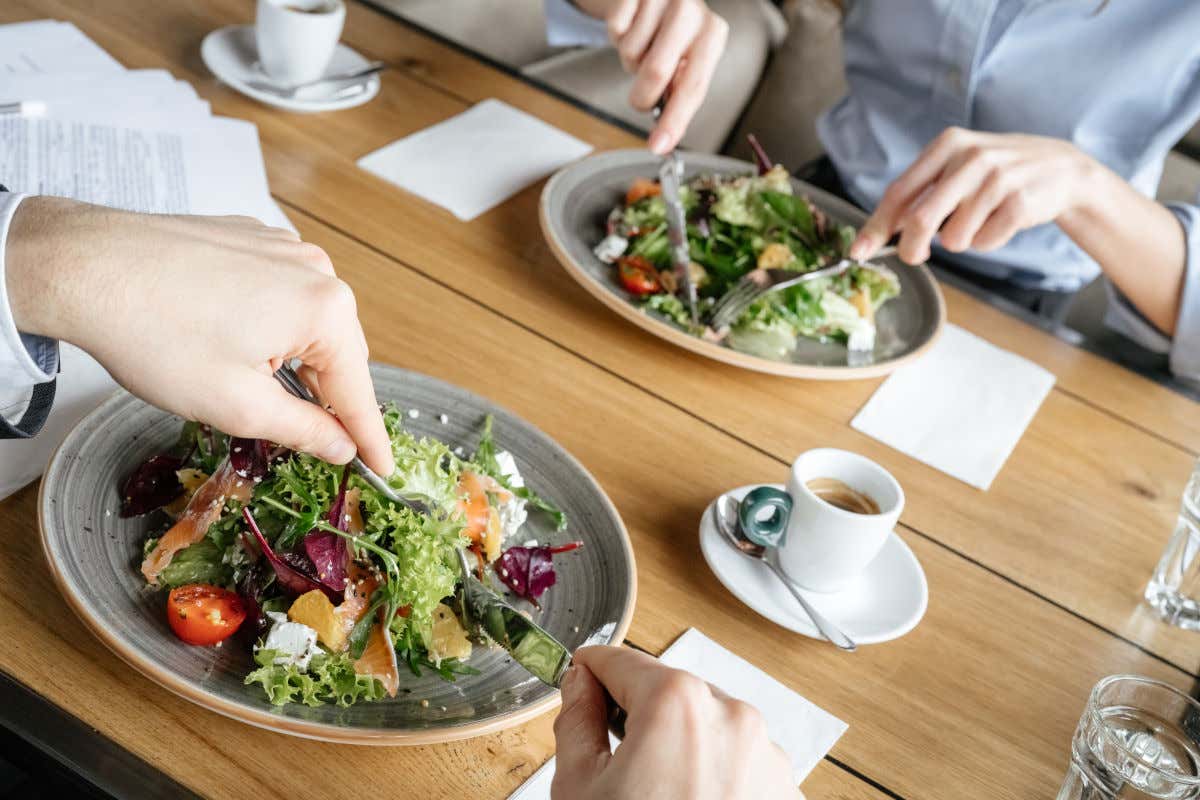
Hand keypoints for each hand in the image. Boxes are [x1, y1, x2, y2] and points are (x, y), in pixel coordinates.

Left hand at [6, 196, 394, 474]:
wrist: (83, 266)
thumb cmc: (155, 333)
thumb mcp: (237, 406)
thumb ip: (303, 430)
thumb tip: (338, 445)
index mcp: (324, 309)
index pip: (358, 392)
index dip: (369, 439)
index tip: (382, 468)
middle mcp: (315, 269)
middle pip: (336, 353)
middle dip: (322, 395)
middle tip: (301, 436)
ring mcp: (283, 248)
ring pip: (306, 322)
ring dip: (289, 358)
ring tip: (242, 380)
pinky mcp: (250, 238)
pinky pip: (278, 293)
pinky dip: (266, 324)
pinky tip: (225, 339)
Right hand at [552, 646, 800, 799]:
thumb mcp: (580, 789)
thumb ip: (576, 720)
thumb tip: (580, 685)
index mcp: (676, 703)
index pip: (621, 661)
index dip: (590, 672)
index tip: (579, 680)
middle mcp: (732, 717)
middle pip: (669, 693)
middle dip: (639, 718)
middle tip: (614, 766)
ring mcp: (766, 755)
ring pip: (707, 727)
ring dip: (680, 748)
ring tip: (656, 799)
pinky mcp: (784, 790)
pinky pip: (739, 763)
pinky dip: (714, 778)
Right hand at [574, 0, 727, 153]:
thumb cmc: (676, 35)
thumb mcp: (689, 61)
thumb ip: (681, 93)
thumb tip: (665, 137)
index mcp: (712, 35)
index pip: (693, 87)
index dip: (674, 120)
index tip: (659, 146)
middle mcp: (692, 11)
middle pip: (656, 72)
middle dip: (642, 95)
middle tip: (643, 96)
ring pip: (630, 52)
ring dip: (630, 61)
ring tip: (644, 47)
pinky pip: (615, 29)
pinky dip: (617, 37)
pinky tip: (632, 27)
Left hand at [850, 128, 1101, 264]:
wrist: (1061, 169)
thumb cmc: (996, 175)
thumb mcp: (956, 171)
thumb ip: (921, 196)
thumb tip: (879, 234)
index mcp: (947, 146)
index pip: (900, 193)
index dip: (876, 226)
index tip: (859, 252)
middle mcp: (970, 157)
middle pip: (920, 220)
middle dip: (910, 248)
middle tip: (914, 257)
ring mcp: (998, 178)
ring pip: (954, 238)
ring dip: (962, 241)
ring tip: (982, 220)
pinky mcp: (1020, 201)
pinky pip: (984, 242)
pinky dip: (988, 242)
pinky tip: (1003, 221)